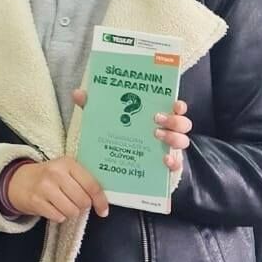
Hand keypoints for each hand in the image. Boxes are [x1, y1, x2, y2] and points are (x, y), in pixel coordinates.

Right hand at [5, 155, 109, 222]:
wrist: (17, 181)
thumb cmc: (48, 177)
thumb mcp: (65, 171)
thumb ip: (82, 180)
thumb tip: (101, 202)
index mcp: (67, 163)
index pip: (92, 185)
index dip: (100, 201)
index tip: (103, 211)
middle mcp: (56, 173)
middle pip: (83, 201)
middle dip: (82, 206)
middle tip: (74, 202)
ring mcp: (44, 187)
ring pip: (72, 211)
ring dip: (70, 212)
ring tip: (62, 204)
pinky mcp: (35, 201)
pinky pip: (58, 217)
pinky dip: (58, 216)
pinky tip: (52, 207)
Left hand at [72, 87, 191, 175]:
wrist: (118, 166)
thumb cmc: (118, 135)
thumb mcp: (105, 120)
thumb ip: (94, 106)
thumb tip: (78, 93)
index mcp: (157, 117)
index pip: (176, 107)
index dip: (178, 105)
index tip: (174, 103)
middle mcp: (167, 131)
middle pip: (183, 123)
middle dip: (174, 120)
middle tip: (156, 119)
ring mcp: (169, 149)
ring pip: (182, 141)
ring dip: (173, 137)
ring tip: (156, 136)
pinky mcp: (166, 167)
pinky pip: (177, 164)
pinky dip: (173, 161)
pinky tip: (164, 159)